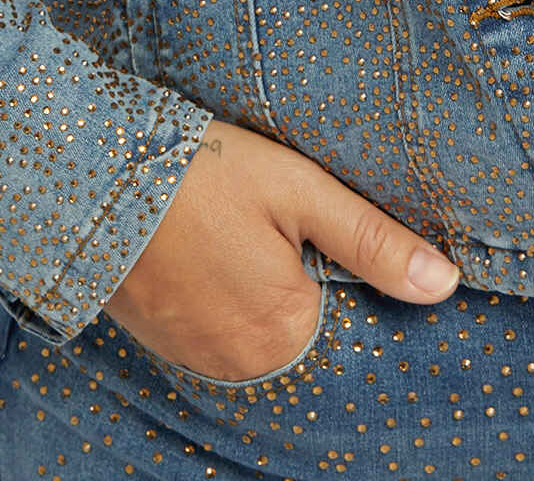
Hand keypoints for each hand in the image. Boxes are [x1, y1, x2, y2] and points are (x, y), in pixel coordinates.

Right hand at [103, 117, 460, 382]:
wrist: (89, 170)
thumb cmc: (198, 173)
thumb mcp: (298, 190)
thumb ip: (372, 240)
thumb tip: (444, 285)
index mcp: (284, 332)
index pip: (346, 319)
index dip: (340, 272)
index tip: (320, 233)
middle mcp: (240, 363)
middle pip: (297, 325)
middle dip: (295, 279)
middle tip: (268, 221)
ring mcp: (193, 355)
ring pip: (251, 326)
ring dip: (253, 287)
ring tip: (234, 228)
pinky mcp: (158, 337)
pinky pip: (210, 325)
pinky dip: (215, 292)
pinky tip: (205, 244)